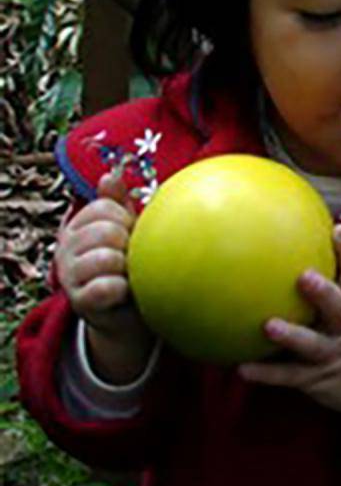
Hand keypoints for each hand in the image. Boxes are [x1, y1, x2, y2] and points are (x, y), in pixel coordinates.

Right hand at [54, 167, 154, 381]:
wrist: (128, 310)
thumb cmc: (130, 262)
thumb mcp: (124, 229)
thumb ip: (117, 203)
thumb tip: (110, 175)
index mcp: (77, 226)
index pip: (104, 208)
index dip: (126, 219)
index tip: (130, 234)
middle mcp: (65, 249)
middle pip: (106, 231)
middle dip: (128, 243)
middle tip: (130, 257)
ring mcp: (69, 276)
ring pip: (106, 258)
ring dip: (127, 266)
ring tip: (128, 274)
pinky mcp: (80, 302)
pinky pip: (106, 287)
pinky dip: (122, 288)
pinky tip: (126, 291)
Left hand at [239, 224, 340, 431]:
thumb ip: (324, 285)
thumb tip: (283, 244)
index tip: (338, 229)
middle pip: (339, 309)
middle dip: (324, 293)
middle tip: (305, 277)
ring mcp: (331, 354)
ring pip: (313, 345)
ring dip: (292, 335)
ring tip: (268, 325)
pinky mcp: (316, 379)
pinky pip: (289, 376)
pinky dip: (266, 373)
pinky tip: (242, 368)